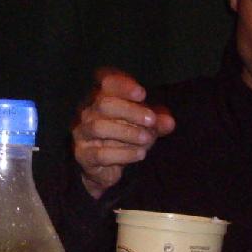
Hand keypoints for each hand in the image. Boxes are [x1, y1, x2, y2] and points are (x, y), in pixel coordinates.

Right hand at [71, 70, 176, 199]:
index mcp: (102, 97)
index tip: (142, 94)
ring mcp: (82, 134)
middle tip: (151, 120)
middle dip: (131, 111)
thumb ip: (156, 123)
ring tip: (147, 139)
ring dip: (128, 132)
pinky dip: (124, 154)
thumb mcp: (144, 127)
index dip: (123, 85)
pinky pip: (100, 154)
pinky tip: (140, 154)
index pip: (107, 83)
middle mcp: (88, 112)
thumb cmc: (124, 139)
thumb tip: (169, 122)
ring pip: (99, 127)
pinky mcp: (83, 156)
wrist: (104, 168)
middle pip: (104, 104)